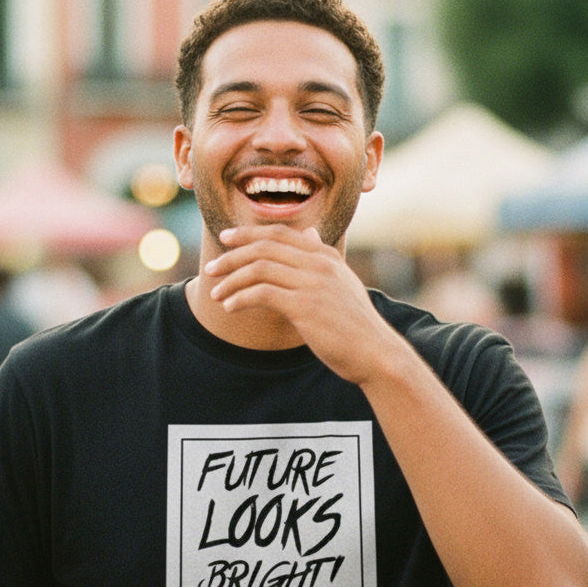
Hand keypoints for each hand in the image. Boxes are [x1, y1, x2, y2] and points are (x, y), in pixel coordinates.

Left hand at [204, 225, 401, 384]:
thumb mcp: (342, 284)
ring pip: (258, 268)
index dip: (249, 233)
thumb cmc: (356, 325)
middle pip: (264, 247)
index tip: (226, 239)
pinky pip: (261, 293)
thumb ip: (322, 259)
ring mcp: (312, 283)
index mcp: (326, 256)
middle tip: (212, 268)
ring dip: (231, 280)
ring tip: (215, 293)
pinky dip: (240, 298)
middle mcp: (319, 264)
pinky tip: (229, 307)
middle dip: (232, 256)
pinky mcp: (304, 306)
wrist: (376, 353)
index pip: (280, 233)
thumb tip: (309, 234)